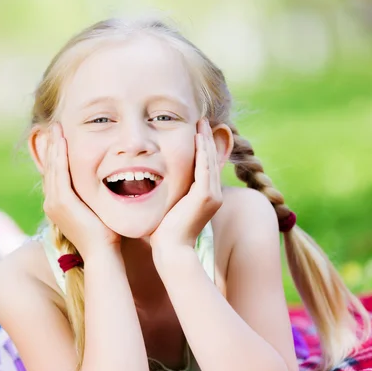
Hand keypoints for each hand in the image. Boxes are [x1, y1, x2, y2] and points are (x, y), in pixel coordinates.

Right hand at [42, 123, 120, 259]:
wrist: (103, 253)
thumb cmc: (106, 234)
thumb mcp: (97, 208)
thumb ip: (95, 195)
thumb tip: (108, 180)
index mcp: (58, 205)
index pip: (55, 173)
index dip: (56, 154)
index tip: (60, 136)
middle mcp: (51, 203)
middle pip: (50, 168)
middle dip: (52, 146)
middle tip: (54, 126)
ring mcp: (54, 203)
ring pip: (52, 168)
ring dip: (54, 146)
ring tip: (56, 128)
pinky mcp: (61, 202)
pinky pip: (58, 173)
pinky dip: (59, 156)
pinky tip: (61, 141)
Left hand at [150, 119, 222, 251]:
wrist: (170, 250)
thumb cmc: (165, 233)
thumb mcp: (170, 207)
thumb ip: (171, 194)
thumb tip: (157, 184)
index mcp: (207, 197)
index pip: (206, 167)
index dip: (203, 148)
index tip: (196, 131)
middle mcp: (214, 195)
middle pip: (211, 160)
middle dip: (206, 139)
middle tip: (201, 120)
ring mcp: (212, 196)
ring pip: (210, 161)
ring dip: (205, 140)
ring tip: (201, 123)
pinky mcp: (206, 196)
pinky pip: (205, 168)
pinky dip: (202, 151)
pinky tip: (197, 137)